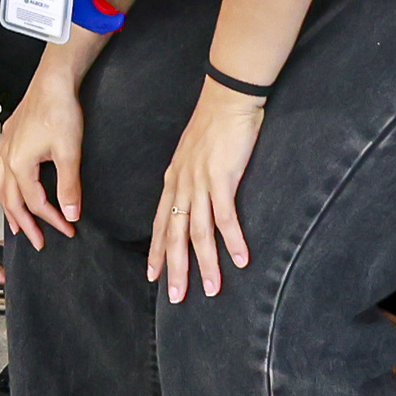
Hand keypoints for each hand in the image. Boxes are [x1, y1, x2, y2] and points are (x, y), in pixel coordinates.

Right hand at [0, 81, 85, 250]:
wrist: (53, 81)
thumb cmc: (60, 112)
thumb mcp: (69, 152)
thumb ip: (69, 187)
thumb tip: (71, 214)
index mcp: (19, 165)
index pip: (35, 203)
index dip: (52, 220)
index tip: (68, 230)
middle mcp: (6, 159)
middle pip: (12, 200)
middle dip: (24, 224)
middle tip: (37, 242)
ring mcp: (5, 146)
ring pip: (1, 186)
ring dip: (9, 208)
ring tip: (15, 224)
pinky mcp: (9, 136)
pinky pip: (0, 168)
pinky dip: (4, 185)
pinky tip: (9, 184)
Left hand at [147, 87, 263, 302]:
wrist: (228, 98)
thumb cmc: (215, 124)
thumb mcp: (194, 153)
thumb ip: (192, 176)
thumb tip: (196, 196)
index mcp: (174, 179)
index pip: (160, 222)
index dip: (156, 251)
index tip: (153, 276)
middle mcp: (181, 184)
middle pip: (174, 235)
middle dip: (175, 269)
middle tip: (176, 297)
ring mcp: (200, 182)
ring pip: (199, 232)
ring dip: (206, 264)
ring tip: (212, 290)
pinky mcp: (222, 178)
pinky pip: (226, 216)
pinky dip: (233, 240)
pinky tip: (241, 259)